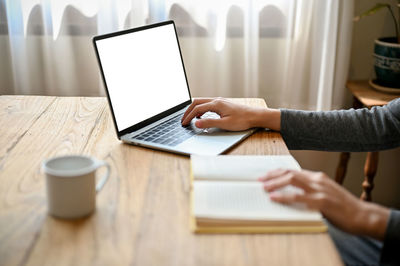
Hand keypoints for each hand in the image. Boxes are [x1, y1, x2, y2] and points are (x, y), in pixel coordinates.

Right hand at [181, 98, 280, 130]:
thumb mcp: (225, 124)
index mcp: (216, 104)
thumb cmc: (242, 120)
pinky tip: (202, 116)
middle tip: (183, 120)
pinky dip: (201, 109)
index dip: (188, 116)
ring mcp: (220, 101)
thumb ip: (209, 123)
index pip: (197, 109)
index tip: (184, 123)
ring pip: (202, 102)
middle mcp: (217, 100)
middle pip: (197, 102)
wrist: (255, 116)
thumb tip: (196, 123)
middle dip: (188, 111)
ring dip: (194, 109)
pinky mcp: (223, 104)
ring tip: (190, 118)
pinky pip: (208, 104)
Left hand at [259, 169, 388, 239]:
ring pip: (292, 181)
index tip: (265, 176)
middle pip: (289, 173)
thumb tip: (291, 193)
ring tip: (264, 188)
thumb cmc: (343, 207)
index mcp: (317, 177)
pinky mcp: (322, 201)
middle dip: (272, 176)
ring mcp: (320, 189)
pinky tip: (275, 198)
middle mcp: (317, 180)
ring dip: (275, 183)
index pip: (293, 171)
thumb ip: (310, 191)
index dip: (277, 172)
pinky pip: (299, 197)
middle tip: (260, 180)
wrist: (363, 215)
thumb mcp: (324, 193)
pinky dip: (285, 196)